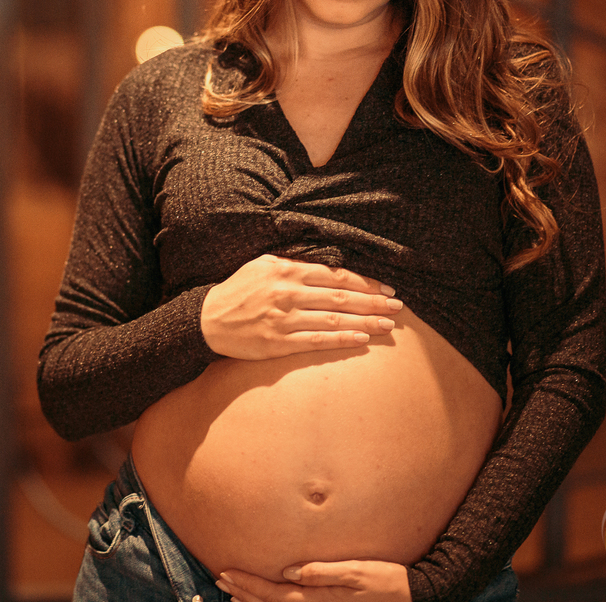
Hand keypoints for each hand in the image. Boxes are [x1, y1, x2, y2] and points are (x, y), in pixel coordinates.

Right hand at [201, 255, 400, 359]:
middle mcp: (287, 293)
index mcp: (285, 270)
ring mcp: (283, 319)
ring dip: (365, 322)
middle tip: (397, 306)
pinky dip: (342, 339)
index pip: (334, 275)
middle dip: (373, 302)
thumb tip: (330, 266)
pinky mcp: (278, 342)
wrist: (207, 320)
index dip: (364, 282)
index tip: (385, 288)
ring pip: (333, 319)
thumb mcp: (263, 266)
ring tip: (389, 325)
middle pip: (340, 297)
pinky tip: (362, 339)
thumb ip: (294, 264)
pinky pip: (317, 341)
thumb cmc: (238, 290)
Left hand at [216, 560, 411, 601]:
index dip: (248, 583)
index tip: (226, 573)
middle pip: (270, 601)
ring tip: (230, 591)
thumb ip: (323, 571)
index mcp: (319, 596)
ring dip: (252, 599)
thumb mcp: (357, 571)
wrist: (410, 596)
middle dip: (243, 591)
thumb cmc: (385, 580)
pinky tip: (262, 599)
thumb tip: (290, 570)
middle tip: (219, 579)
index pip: (273, 592)